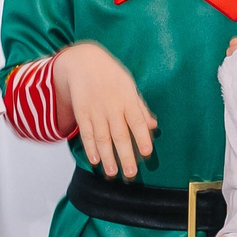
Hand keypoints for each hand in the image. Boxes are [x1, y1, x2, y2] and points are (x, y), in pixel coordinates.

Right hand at [58, 42, 156, 178]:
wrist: (84, 62)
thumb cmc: (111, 76)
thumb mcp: (130, 87)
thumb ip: (141, 108)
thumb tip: (153, 126)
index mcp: (128, 99)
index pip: (137, 121)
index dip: (142, 137)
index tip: (147, 153)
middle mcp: (112, 107)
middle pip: (120, 134)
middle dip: (125, 155)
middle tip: (130, 173)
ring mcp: (96, 111)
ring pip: (102, 137)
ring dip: (107, 157)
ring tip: (112, 172)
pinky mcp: (82, 113)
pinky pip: (87, 133)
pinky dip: (90, 147)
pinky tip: (95, 160)